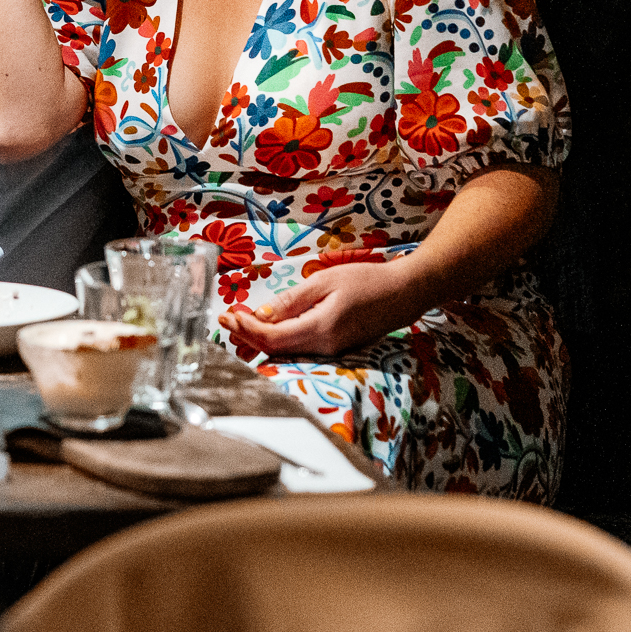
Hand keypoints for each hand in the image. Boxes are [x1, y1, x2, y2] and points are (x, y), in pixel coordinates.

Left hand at [217, 259, 417, 357]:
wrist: (405, 292)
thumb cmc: (366, 281)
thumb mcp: (324, 282)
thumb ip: (291, 300)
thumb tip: (260, 314)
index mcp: (320, 329)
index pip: (272, 339)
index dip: (246, 329)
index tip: (227, 314)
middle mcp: (324, 347)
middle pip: (275, 349)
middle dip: (246, 335)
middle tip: (225, 318)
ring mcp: (332, 350)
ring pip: (286, 351)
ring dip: (260, 337)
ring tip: (238, 321)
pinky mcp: (336, 347)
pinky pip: (300, 347)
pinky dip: (278, 338)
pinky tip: (266, 326)